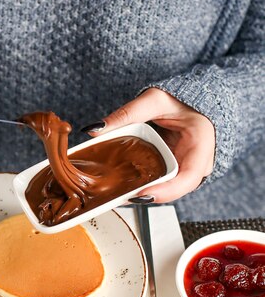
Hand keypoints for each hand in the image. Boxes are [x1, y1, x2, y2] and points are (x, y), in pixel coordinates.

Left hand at [86, 88, 214, 202]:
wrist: (192, 102)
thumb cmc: (181, 99)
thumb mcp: (154, 100)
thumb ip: (127, 113)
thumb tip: (95, 129)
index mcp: (201, 144)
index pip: (188, 177)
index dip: (166, 191)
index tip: (143, 194)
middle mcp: (199, 163)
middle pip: (175, 189)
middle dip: (149, 195)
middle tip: (122, 197)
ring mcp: (189, 170)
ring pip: (168, 190)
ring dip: (145, 194)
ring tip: (119, 194)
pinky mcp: (177, 172)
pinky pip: (163, 184)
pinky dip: (146, 186)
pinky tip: (126, 188)